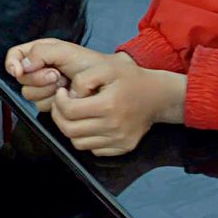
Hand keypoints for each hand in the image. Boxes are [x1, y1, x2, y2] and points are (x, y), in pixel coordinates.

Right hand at [5, 39, 107, 110]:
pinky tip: (67, 96)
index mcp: (40, 53)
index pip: (15, 56)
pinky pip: (42, 106)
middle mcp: (39, 70)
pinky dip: (54, 102)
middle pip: (21, 79)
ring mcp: (45, 88)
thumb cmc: (90, 63)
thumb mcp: (65, 51)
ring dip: (48, 91)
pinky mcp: (53, 103)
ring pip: (30, 94)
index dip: (12, 64)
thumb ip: (41, 52)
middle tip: (59, 75)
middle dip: (39, 79)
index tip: (20, 71)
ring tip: (66, 84)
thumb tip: (22, 66)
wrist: (108, 82)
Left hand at [48, 54, 184, 156]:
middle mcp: (114, 126)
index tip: (63, 93)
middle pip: (69, 130)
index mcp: (108, 105)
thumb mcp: (106, 67)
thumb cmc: (131, 79)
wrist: (158, 96)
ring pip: (79, 143)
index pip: (68, 111)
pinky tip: (93, 125)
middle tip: (64, 105)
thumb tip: (69, 97)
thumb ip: (82, 79)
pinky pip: (95, 150)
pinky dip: (88, 139)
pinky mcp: (124, 147)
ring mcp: (120, 140)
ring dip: (72, 130)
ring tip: (78, 116)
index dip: (59, 101)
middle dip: (60, 117)